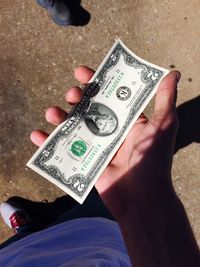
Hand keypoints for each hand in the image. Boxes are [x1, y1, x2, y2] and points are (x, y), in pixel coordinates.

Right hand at [31, 66, 179, 218]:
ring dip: (60, 117)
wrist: (142, 197)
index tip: (81, 72)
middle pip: (89, 108)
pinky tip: (37, 135)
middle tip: (71, 94)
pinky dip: (49, 143)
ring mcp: (98, 146)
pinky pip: (66, 149)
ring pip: (74, 126)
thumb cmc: (154, 159)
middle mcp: (112, 131)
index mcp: (127, 120)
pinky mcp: (87, 161)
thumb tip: (172, 73)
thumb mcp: (164, 125)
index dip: (95, 82)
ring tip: (52, 113)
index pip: (109, 96)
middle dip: (77, 98)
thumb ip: (165, 99)